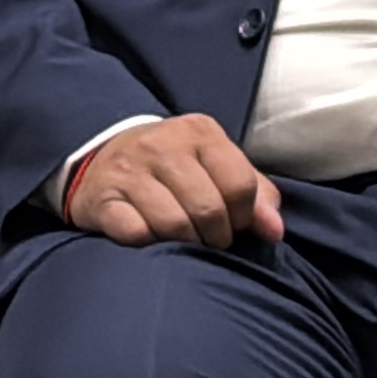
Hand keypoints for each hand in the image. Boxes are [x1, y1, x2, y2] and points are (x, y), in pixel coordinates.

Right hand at [65, 113, 283, 248]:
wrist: (103, 156)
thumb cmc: (174, 167)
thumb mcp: (216, 165)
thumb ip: (255, 192)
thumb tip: (274, 230)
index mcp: (198, 132)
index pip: (240, 185)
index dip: (245, 216)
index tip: (235, 223)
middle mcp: (161, 145)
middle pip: (209, 209)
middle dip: (217, 237)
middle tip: (210, 239)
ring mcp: (128, 171)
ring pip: (174, 225)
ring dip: (186, 245)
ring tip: (185, 242)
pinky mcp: (103, 198)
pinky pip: (136, 233)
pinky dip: (150, 245)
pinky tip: (153, 239)